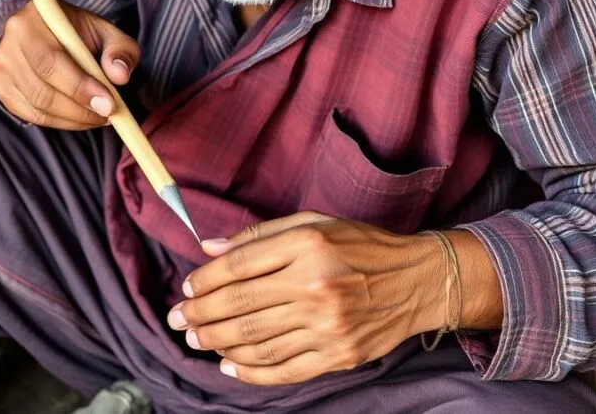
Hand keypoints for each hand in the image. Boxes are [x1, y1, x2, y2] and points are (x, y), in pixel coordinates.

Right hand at [0, 0, 139, 129]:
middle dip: (80, 110)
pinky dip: (61, 122)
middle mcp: (8, 46)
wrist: (40, 30)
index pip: (51, 62)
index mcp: (30, 21)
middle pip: (43, 91)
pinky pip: (33, 116)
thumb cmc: (74, 31)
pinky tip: (81, 116)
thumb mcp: (102, 29)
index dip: (80, 87)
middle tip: (109, 114)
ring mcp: (1, 71)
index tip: (109, 104)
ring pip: (39, 108)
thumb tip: (120, 76)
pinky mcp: (3, 91)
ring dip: (74, 119)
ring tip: (100, 116)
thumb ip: (119, 48)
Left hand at [167, 213, 447, 385]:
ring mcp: (327, 325)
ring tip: (197, 340)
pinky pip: (284, 369)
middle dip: (200, 315)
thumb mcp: (312, 223)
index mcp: (306, 246)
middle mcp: (315, 286)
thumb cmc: (360, 246)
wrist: (418, 280)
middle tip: (178, 319)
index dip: (205, 280)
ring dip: (217, 343)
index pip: (238, 266)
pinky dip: (251, 372)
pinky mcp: (338, 354)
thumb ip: (259, 235)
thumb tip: (208, 248)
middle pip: (240, 306)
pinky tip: (229, 366)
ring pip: (256, 341)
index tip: (187, 288)